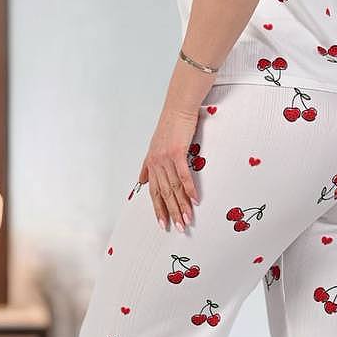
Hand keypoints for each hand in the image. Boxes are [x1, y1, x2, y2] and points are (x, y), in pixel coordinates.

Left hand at [138, 106, 200, 230]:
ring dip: (182, 205)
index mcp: (151, 164)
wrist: (178, 109)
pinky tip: (195, 200)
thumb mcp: (154, 147)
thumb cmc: (170, 126)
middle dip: (172, 213)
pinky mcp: (177, 152)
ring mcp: (166, 158)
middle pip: (164, 194)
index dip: (158, 209)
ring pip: (174, 188)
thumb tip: (140, 180)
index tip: (163, 224)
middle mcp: (156, 163)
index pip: (153, 192)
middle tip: (180, 228)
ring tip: (188, 220)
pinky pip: (184, 175)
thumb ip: (148, 166)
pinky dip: (190, 189)